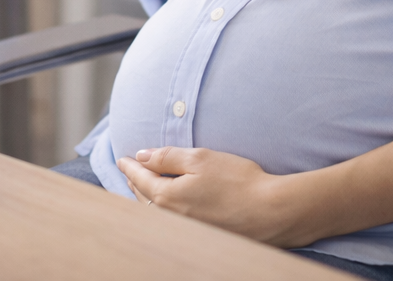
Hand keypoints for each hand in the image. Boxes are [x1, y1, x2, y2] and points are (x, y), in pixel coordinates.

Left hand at [117, 146, 315, 247]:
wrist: (270, 212)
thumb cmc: (238, 181)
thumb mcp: (200, 158)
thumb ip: (167, 157)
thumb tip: (142, 156)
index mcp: (167, 197)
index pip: (140, 178)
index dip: (130, 166)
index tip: (122, 158)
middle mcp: (170, 219)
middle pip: (143, 198)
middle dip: (134, 182)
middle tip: (129, 170)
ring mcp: (184, 231)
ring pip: (155, 213)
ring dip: (146, 197)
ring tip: (142, 185)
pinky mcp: (198, 236)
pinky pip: (169, 221)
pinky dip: (161, 209)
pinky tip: (167, 203)